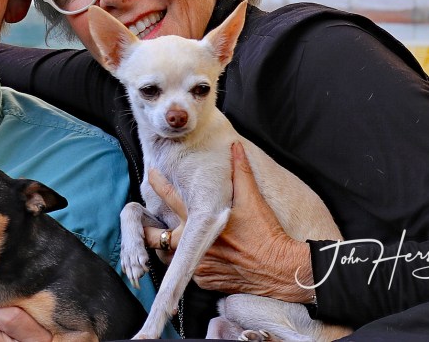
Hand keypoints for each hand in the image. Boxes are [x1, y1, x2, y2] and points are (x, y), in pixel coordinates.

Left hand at [148, 143, 313, 302]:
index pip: (168, 196)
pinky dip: (191, 263)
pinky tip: (198, 255)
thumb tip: (235, 147)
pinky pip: (189, 271)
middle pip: (155, 236)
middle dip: (147, 229)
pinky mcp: (206, 281)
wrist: (281, 269)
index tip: (153, 174)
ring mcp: (198, 266)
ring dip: (168, 247)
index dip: (157, 183)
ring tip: (171, 237)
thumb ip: (239, 171)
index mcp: (200, 220)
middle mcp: (194, 244)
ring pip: (169, 257)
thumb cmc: (266, 232)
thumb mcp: (253, 198)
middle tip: (147, 221)